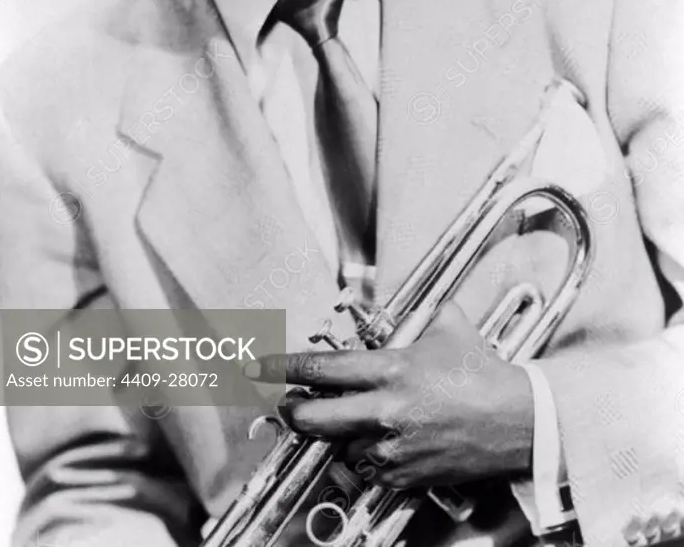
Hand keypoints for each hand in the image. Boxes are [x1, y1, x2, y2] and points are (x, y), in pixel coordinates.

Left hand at [245, 302, 533, 489]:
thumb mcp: (450, 327)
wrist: (518, 420)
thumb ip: (424, 315)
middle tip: (287, 406)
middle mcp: (384, 409)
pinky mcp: (406, 474)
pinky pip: (370, 468)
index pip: (320, 369)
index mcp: (390, 369)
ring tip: (357, 420)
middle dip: (292, 413)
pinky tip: (382, 441)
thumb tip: (416, 304)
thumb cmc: (483, 371)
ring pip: (341, 445)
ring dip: (341, 434)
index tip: (259, 366)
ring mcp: (393, 446)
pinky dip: (369, 456)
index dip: (283, 367)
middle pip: (313, 418)